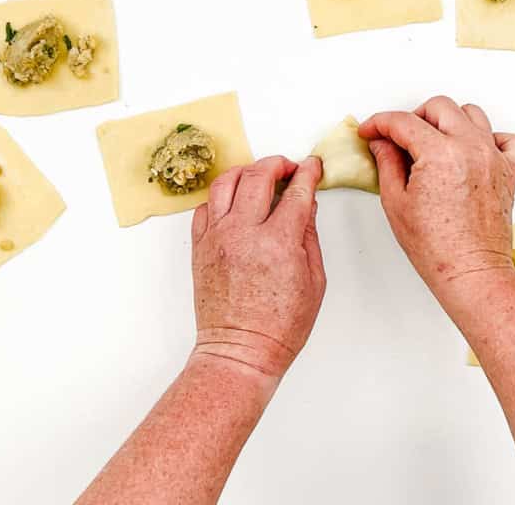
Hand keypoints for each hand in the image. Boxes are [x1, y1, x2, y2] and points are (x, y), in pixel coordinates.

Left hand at [190, 155, 325, 381]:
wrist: (240, 351)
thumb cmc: (280, 325)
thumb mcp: (314, 280)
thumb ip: (309, 236)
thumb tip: (306, 205)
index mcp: (279, 242)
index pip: (296, 190)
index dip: (308, 172)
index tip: (312, 166)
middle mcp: (244, 233)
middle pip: (258, 176)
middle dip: (277, 163)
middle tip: (288, 167)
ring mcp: (217, 238)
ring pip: (226, 182)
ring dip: (246, 171)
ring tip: (258, 175)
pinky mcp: (200, 247)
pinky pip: (205, 207)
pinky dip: (221, 197)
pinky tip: (235, 201)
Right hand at [358, 96, 514, 306]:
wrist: (471, 272)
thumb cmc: (436, 247)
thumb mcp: (396, 202)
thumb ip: (387, 163)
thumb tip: (382, 143)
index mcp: (439, 154)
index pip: (403, 121)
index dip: (380, 123)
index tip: (371, 131)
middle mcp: (470, 148)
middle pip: (439, 107)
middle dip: (414, 117)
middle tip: (400, 138)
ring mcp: (493, 157)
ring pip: (472, 114)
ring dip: (450, 121)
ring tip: (434, 142)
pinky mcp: (510, 171)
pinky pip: (509, 139)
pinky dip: (492, 138)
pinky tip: (475, 150)